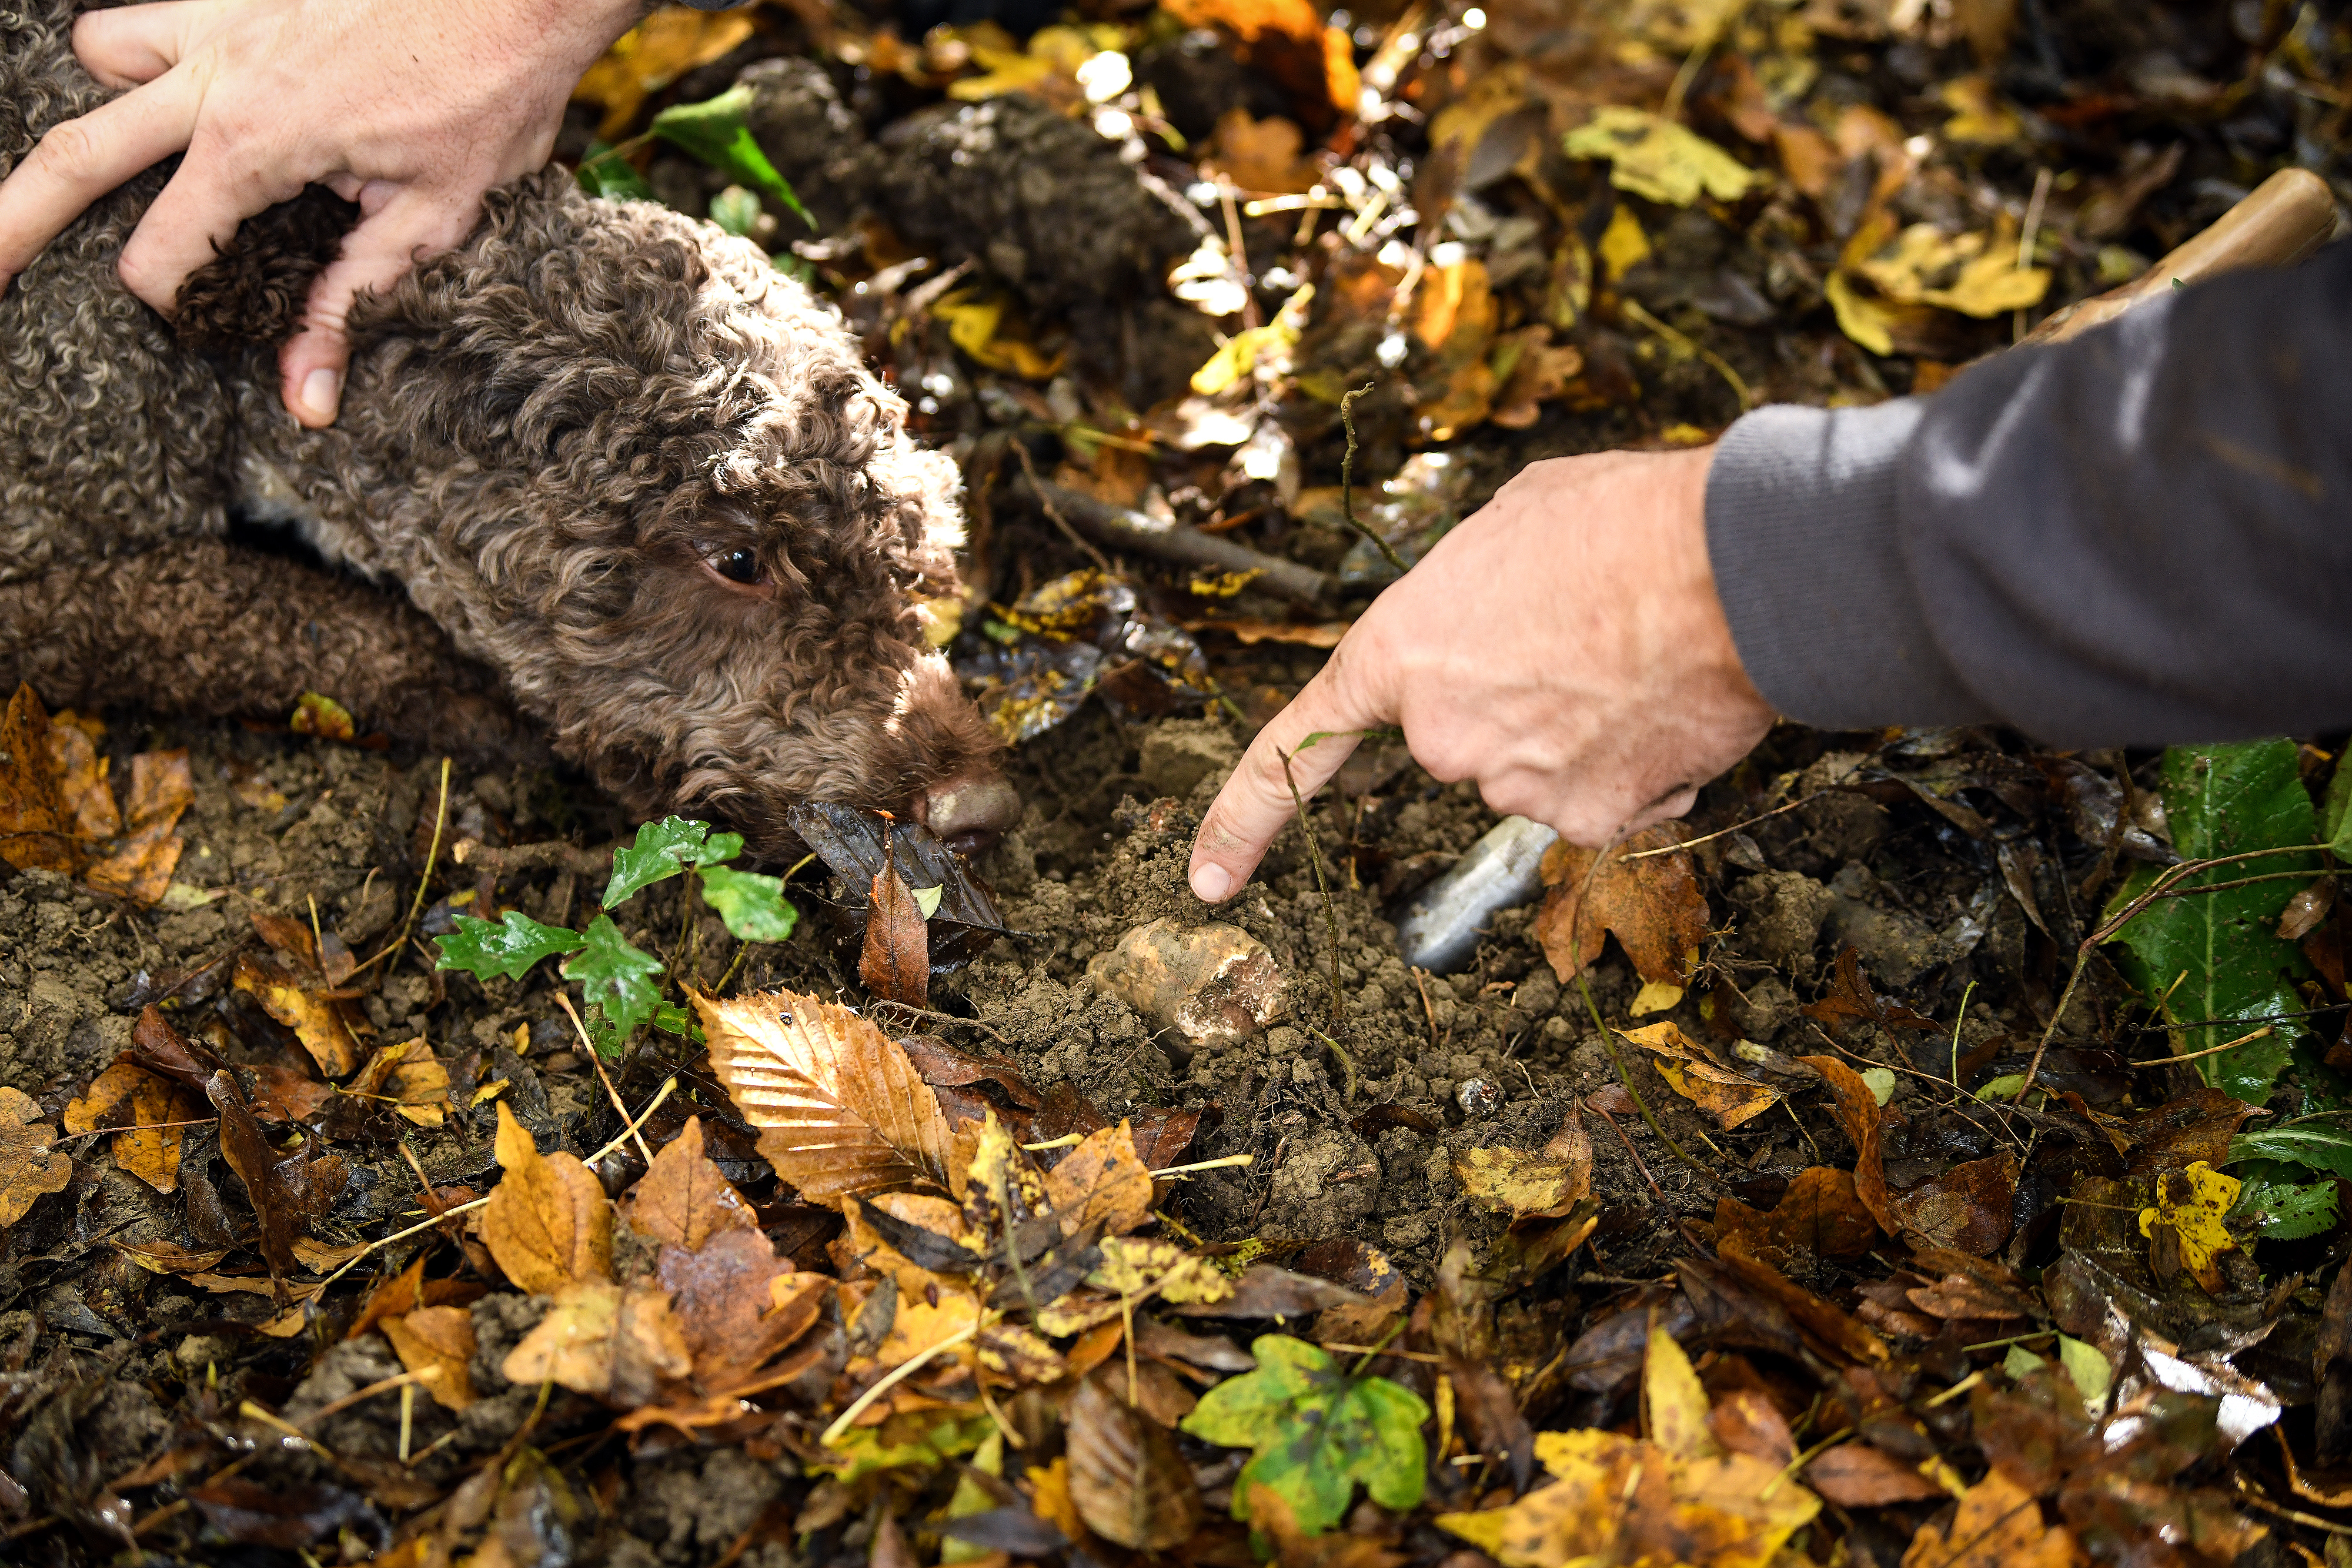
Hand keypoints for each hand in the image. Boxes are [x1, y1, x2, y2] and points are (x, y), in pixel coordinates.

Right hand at [0, 0, 642, 425]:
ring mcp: (220, 21)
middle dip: (16, 219)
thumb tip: (307, 396)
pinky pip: (154, 16)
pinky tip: (172, 91)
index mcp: (257, 144)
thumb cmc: (488, 97)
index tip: (199, 317)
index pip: (161, 249)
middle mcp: (216, 76)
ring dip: (97, 108)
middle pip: (77, 153)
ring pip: (103, 59)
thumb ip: (352, 302)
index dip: (172, 300)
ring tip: (107, 161)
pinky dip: (143, 51)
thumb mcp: (435, 220)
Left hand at [1187, 445, 1775, 901]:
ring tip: (1636, 653)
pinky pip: (1607, 797)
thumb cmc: (1623, 522)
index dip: (1247, 814)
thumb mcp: (1512, 523)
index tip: (1206, 876)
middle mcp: (1442, 734)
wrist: (1733, 566)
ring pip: (1542, 768)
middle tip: (1584, 632)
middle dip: (1521, 699)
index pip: (1301, 745)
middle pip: (1468, 740)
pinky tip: (1668, 702)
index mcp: (1401, 651)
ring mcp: (1513, 785)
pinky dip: (1639, 762)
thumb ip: (1470, 594)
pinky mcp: (1590, 820)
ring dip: (1587, 727)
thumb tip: (1497, 622)